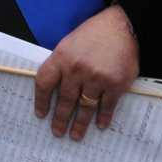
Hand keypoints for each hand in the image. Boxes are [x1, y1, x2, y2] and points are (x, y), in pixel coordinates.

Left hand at [34, 6, 138, 139]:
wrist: (121, 27)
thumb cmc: (93, 34)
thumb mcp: (69, 44)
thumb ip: (61, 64)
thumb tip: (53, 88)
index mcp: (62, 57)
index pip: (44, 82)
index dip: (41, 101)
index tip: (41, 114)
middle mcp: (77, 69)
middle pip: (65, 100)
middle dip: (60, 119)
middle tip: (57, 132)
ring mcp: (97, 78)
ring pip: (85, 107)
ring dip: (80, 123)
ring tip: (76, 135)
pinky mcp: (115, 84)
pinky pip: (107, 106)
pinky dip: (103, 117)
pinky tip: (100, 124)